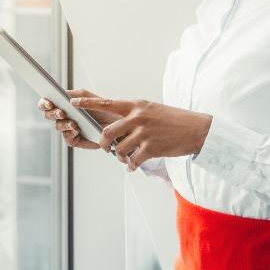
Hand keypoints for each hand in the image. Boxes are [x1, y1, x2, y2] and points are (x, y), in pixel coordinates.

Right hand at [37, 89, 112, 149]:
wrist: (116, 121)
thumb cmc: (100, 107)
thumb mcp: (87, 96)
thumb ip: (74, 95)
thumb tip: (64, 96)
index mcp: (62, 105)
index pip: (46, 104)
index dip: (44, 103)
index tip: (48, 103)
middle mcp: (63, 117)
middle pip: (49, 116)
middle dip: (53, 114)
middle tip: (62, 113)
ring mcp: (68, 129)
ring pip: (59, 127)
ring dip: (64, 125)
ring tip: (73, 124)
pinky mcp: (76, 140)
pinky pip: (70, 140)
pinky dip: (73, 135)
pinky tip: (78, 131)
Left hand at [70, 97, 212, 170]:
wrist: (197, 129)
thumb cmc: (173, 119)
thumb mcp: (152, 109)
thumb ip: (134, 114)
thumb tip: (116, 125)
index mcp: (136, 106)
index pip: (106, 103)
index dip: (87, 104)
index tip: (72, 104)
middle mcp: (138, 118)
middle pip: (107, 132)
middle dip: (103, 144)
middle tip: (105, 148)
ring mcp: (144, 133)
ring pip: (118, 149)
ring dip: (118, 157)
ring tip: (124, 158)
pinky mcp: (151, 148)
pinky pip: (132, 160)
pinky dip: (130, 165)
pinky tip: (133, 166)